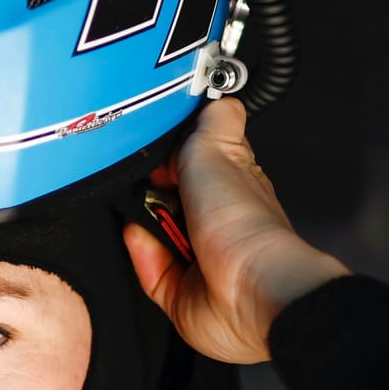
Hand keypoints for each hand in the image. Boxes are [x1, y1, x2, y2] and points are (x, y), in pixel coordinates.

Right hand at [122, 98, 351, 362]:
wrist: (247, 290)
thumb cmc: (242, 223)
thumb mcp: (221, 149)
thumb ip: (213, 120)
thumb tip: (216, 98)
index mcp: (228, 184)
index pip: (189, 160)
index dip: (167, 153)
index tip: (150, 147)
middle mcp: (214, 221)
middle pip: (165, 197)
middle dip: (147, 190)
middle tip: (144, 183)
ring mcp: (197, 257)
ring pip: (152, 233)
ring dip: (141, 223)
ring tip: (146, 215)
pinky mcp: (180, 291)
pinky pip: (148, 269)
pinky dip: (142, 256)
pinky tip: (144, 241)